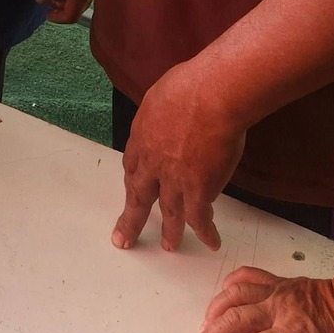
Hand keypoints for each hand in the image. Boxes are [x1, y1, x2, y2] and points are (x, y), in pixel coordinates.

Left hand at [114, 61, 245, 251]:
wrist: (209, 96)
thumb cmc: (189, 86)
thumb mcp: (161, 95)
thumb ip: (162, 112)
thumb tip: (169, 111)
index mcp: (141, 137)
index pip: (133, 165)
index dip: (134, 179)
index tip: (134, 189)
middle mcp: (152, 162)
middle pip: (139, 195)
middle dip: (132, 219)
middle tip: (123, 238)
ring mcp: (173, 178)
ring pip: (169, 212)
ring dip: (170, 232)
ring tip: (169, 247)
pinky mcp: (198, 189)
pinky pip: (199, 217)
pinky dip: (205, 232)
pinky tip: (210, 242)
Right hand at [192, 269, 333, 332]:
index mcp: (294, 331)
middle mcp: (280, 308)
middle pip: (236, 317)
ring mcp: (277, 292)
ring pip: (236, 294)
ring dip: (216, 309)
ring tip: (204, 325)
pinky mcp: (278, 282)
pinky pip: (248, 275)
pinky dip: (231, 283)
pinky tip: (224, 294)